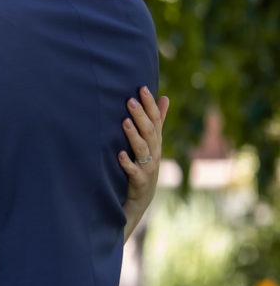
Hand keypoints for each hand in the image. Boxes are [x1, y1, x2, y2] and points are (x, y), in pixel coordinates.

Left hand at [118, 86, 169, 239]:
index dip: (150, 104)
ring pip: (142, 149)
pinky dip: (127, 163)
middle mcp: (155, 152)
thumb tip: (165, 97)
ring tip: (124, 122)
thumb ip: (158, 120)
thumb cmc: (145, 164)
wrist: (142, 197)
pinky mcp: (139, 181)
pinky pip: (134, 171)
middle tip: (130, 100)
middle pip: (149, 131)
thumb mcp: (153, 142)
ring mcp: (148, 167)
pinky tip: (120, 155)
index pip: (156, 119)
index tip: (142, 88)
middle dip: (141, 116)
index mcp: (156, 141)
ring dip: (133, 135)